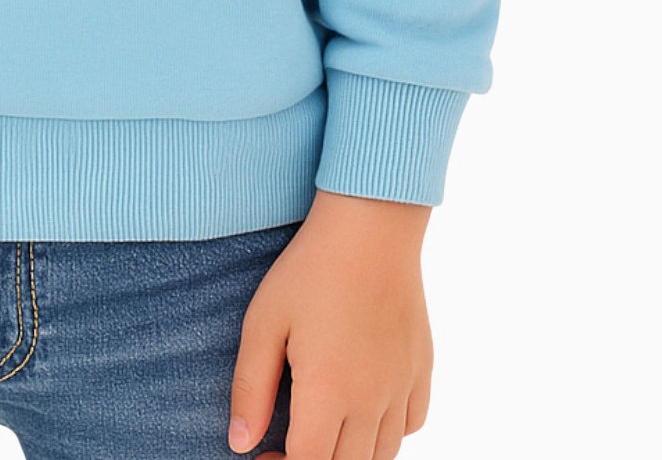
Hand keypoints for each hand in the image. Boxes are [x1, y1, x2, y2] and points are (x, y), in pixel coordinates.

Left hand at [228, 191, 433, 457]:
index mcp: (328, 391)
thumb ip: (250, 388)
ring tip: (324, 430)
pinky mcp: (421, 369)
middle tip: (287, 445)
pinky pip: (410, 425)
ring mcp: (402, 386)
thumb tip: (240, 443)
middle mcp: (371, 399)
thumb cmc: (310, 268)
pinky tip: (364, 410)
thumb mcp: (264, 321)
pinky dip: (387, 433)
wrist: (370, 225)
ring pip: (383, 455)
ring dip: (351, 456)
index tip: (263, 454)